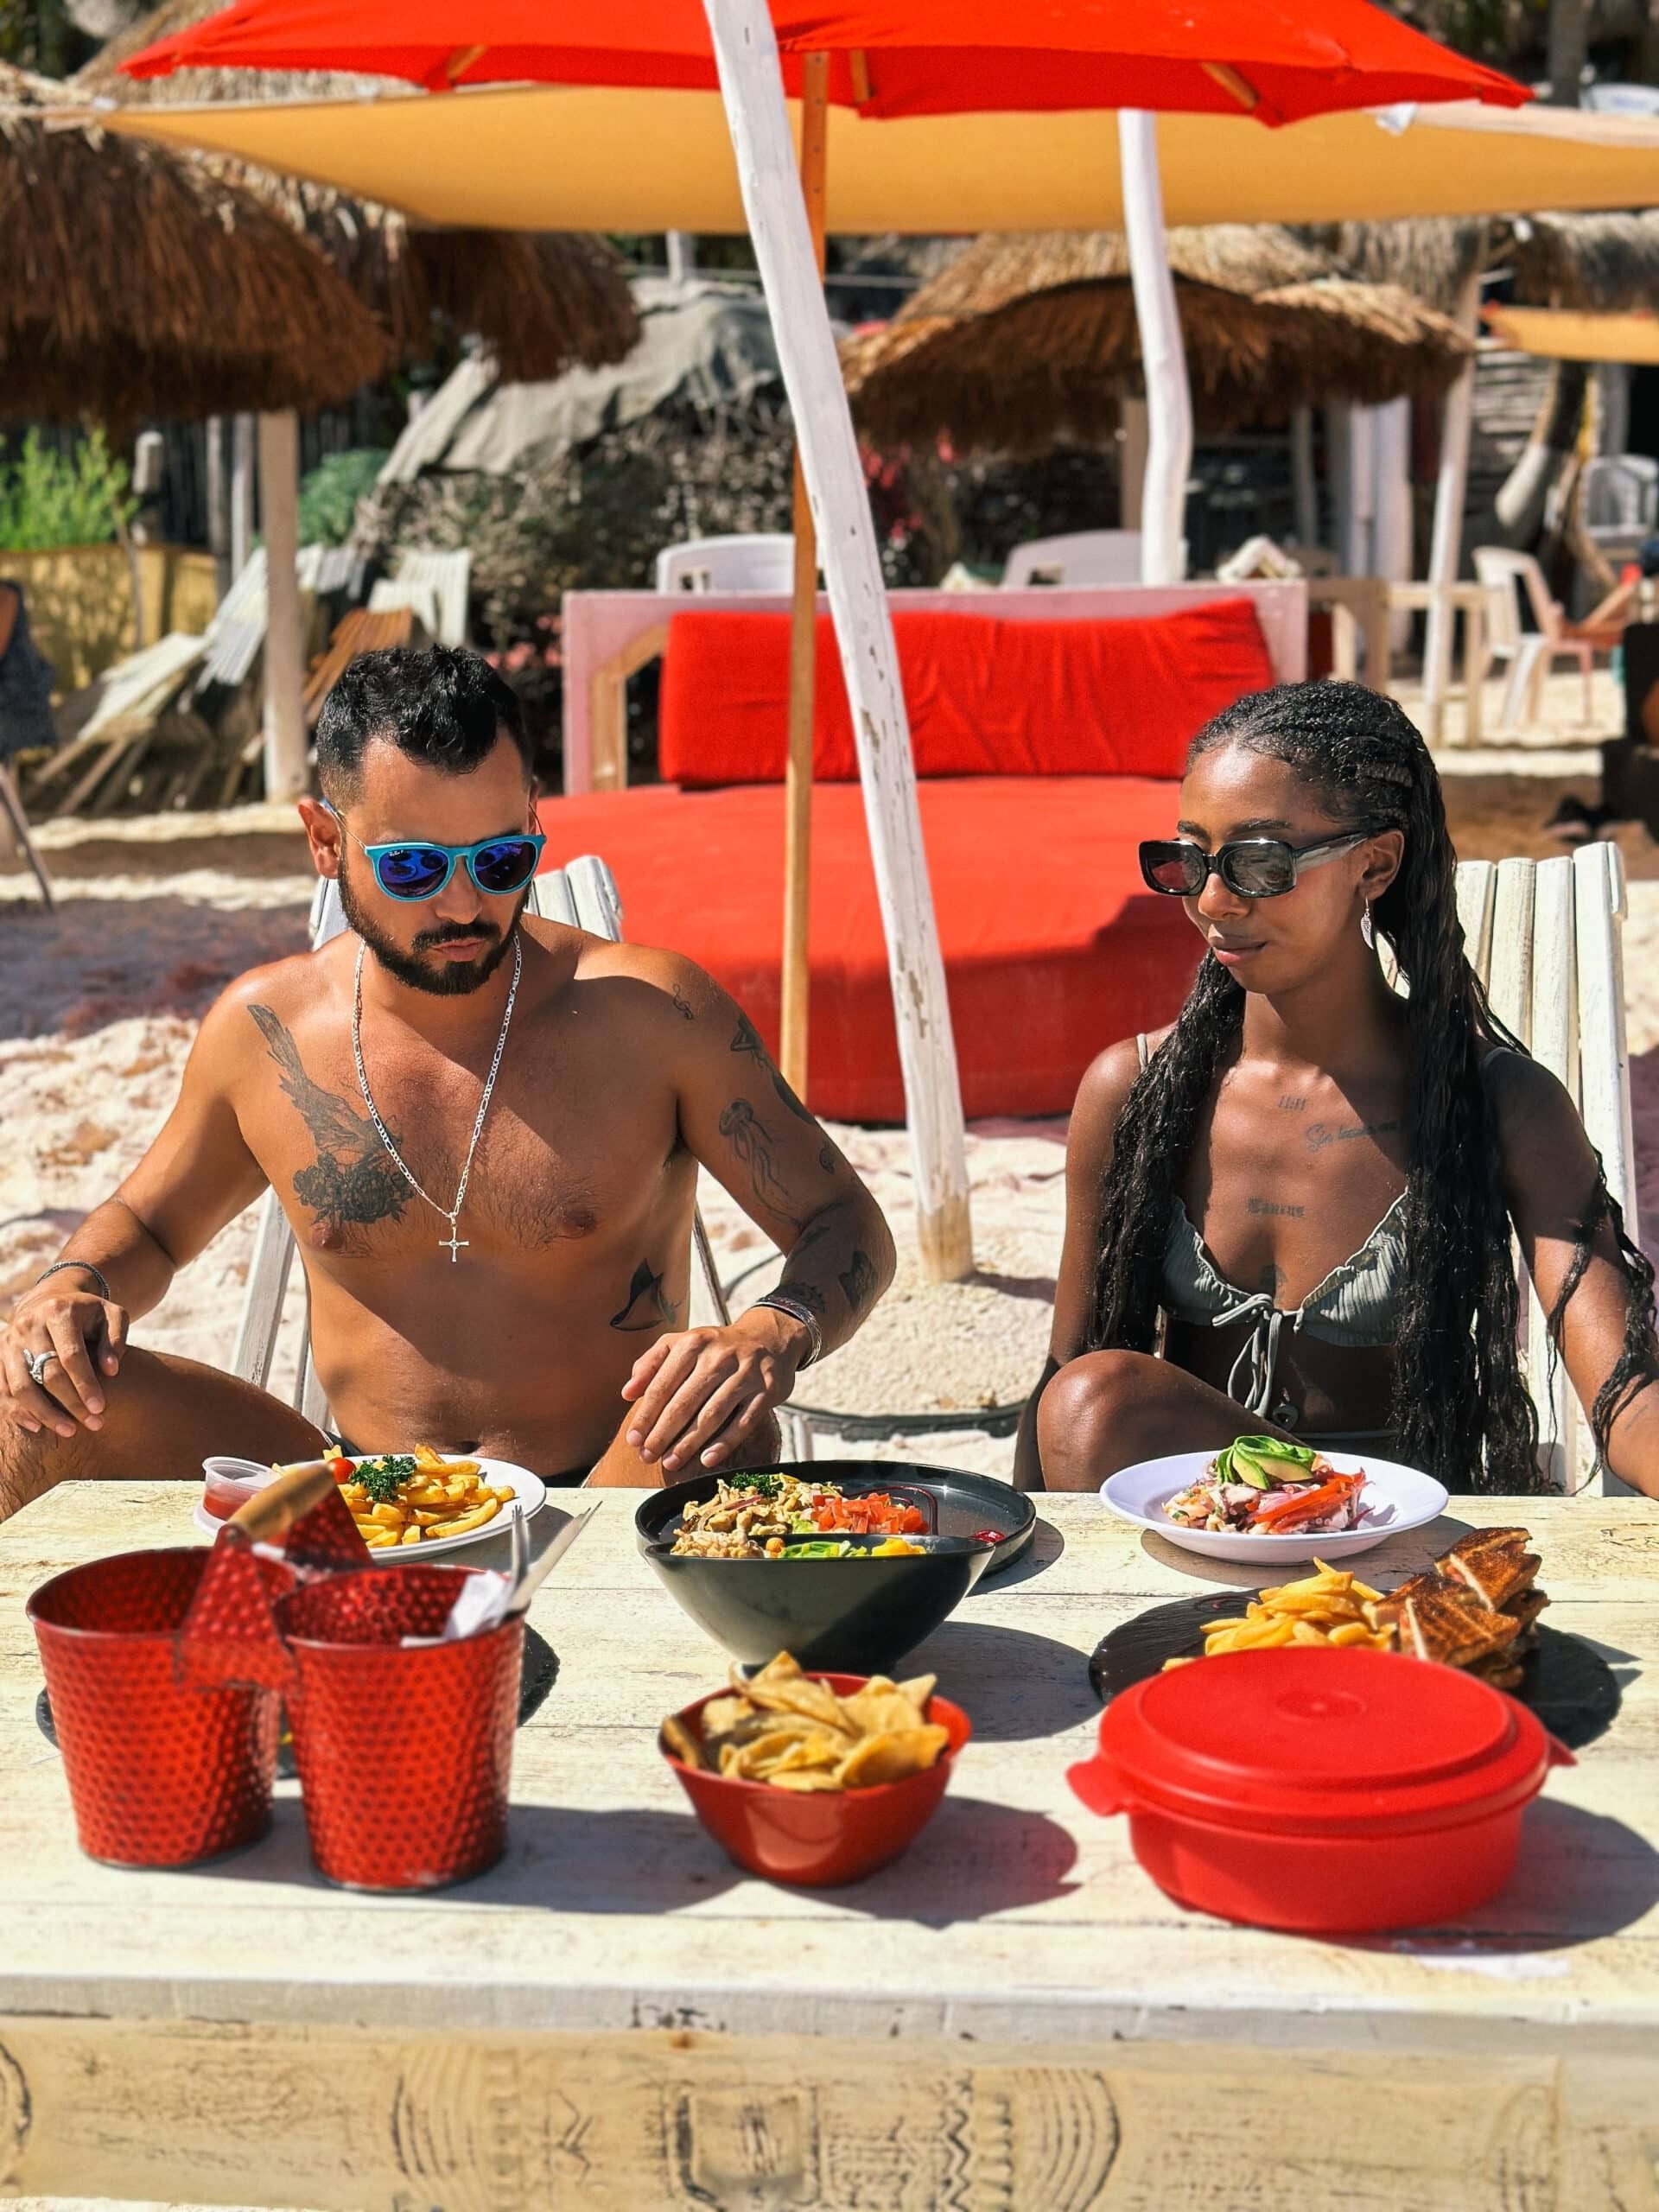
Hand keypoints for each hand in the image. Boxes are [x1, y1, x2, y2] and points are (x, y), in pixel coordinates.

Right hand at [0, 1288, 127, 1438]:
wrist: (51, 1299)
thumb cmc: (89, 1313)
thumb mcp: (112, 1315)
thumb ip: (116, 1339)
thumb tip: (111, 1370)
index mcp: (58, 1312)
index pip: (71, 1355)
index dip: (85, 1384)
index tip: (100, 1408)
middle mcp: (29, 1325)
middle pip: (47, 1373)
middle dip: (71, 1403)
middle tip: (93, 1424)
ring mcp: (10, 1341)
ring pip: (21, 1386)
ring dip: (44, 1413)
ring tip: (69, 1431)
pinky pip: (3, 1389)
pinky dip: (17, 1411)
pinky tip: (38, 1427)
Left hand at [620, 1309, 807, 1475]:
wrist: (770, 1339)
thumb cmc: (716, 1348)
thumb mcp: (682, 1343)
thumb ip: (650, 1363)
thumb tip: (627, 1392)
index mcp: (693, 1343)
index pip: (662, 1384)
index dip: (645, 1414)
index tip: (632, 1439)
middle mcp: (719, 1357)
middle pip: (685, 1402)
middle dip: (662, 1433)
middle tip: (647, 1455)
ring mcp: (745, 1374)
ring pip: (712, 1414)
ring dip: (689, 1442)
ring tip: (671, 1462)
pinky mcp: (767, 1391)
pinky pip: (743, 1422)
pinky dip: (725, 1443)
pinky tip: (707, 1459)